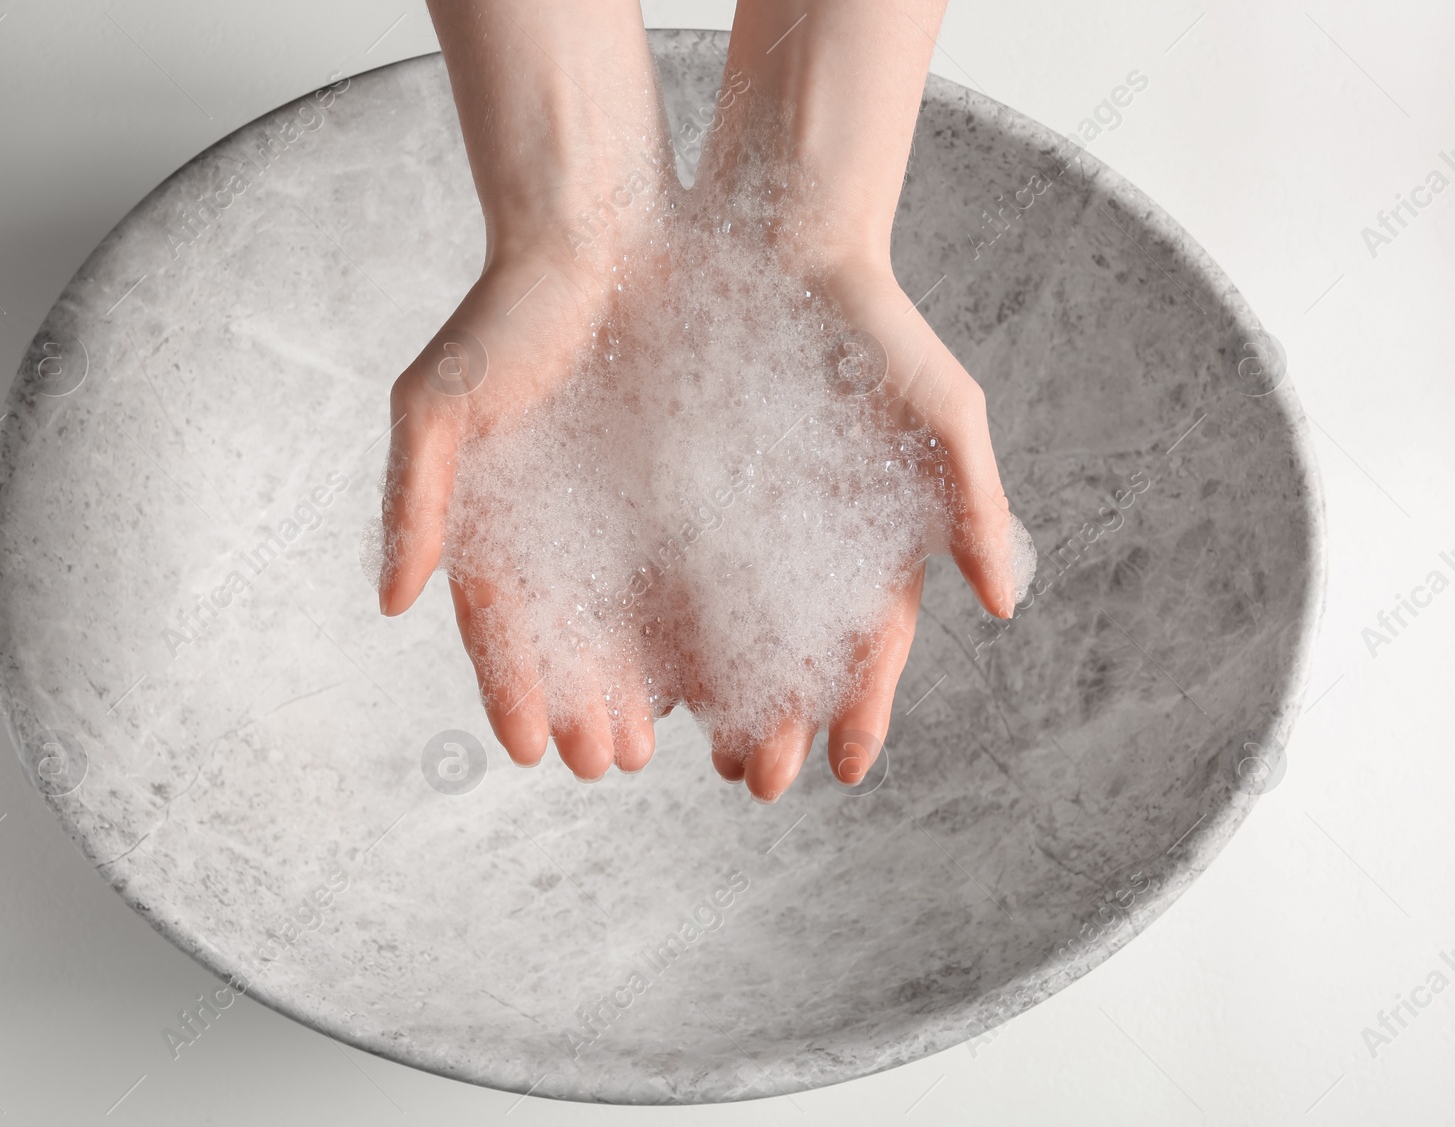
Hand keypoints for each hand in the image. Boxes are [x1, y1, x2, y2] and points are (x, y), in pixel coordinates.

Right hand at [374, 0, 675, 779]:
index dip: (512, 690)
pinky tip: (712, 674)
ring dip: (640, 687)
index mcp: (494, 522)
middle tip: (609, 762)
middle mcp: (559, 528)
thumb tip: (390, 602)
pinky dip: (695, 626)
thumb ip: (415, 499)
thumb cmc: (505, 313)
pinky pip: (690, 571)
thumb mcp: (438, 404)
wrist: (602, 235)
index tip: (532, 748)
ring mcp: (622, 512)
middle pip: (570, 641)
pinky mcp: (684, 490)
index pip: (500, 628)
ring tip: (659, 744)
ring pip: (632, 620)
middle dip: (586, 707)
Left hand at [696, 0, 1020, 800]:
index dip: (862, 706)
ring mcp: (728, 517)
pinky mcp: (665, 486)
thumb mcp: (941, 408)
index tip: (848, 768)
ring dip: (707, 692)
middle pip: (785, 651)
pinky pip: (655, 571)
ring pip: (716, 626)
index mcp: (866, 537)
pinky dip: (651, 623)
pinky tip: (637, 671)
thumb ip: (974, 503)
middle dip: (773, 720)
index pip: (867, 644)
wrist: (778, 238)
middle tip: (753, 780)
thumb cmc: (875, 325)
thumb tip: (1003, 607)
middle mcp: (795, 540)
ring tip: (690, 749)